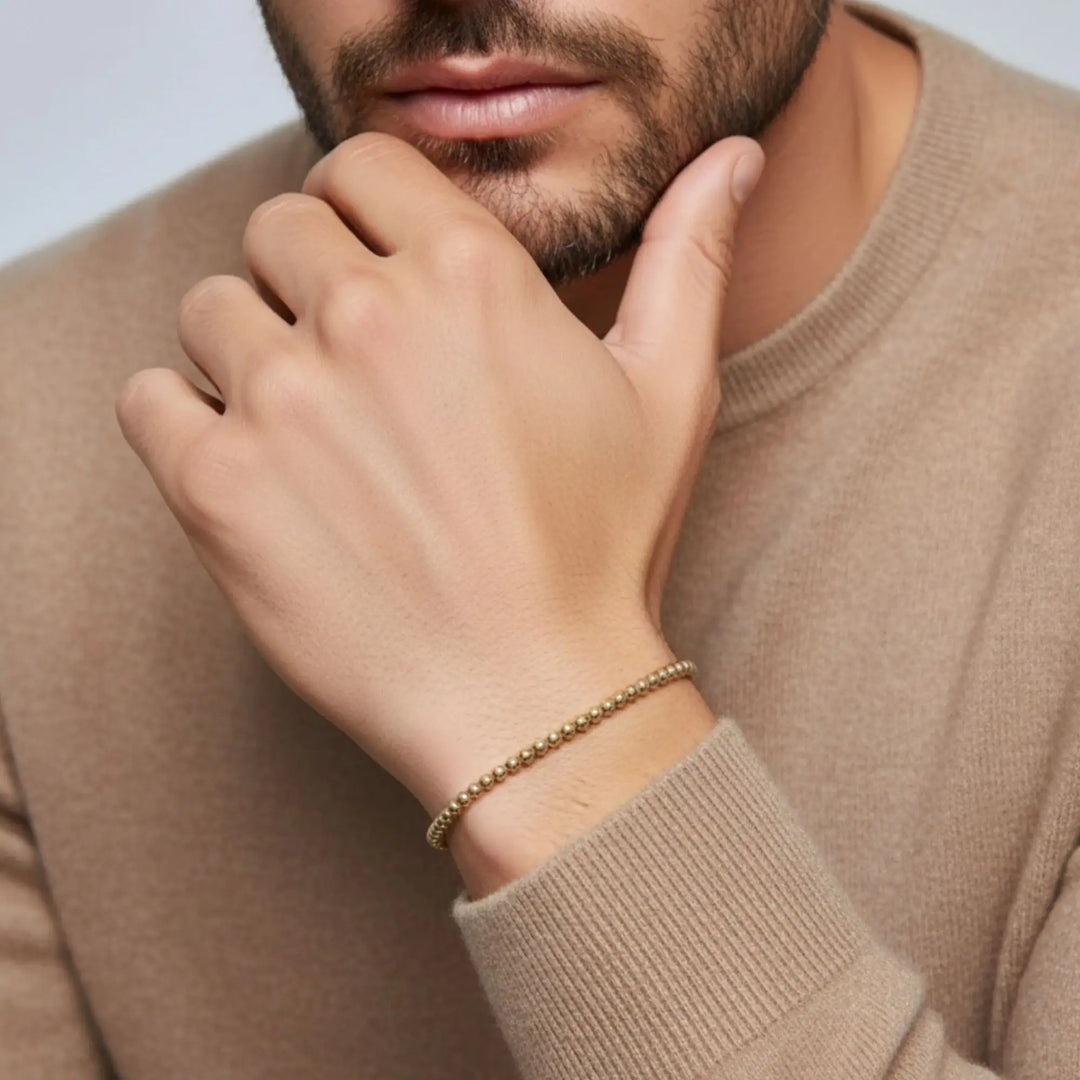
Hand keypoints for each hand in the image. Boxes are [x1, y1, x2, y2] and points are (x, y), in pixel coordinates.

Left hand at [114, 130, 763, 815]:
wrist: (533, 700)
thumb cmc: (604, 552)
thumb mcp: (672, 393)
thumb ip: (690, 258)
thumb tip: (731, 158)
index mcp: (471, 273)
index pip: (358, 164)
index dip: (360, 212)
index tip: (375, 269)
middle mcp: (368, 314)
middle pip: (275, 230)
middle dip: (304, 281)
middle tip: (351, 368)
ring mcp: (284, 399)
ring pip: (211, 311)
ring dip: (247, 353)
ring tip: (309, 431)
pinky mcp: (218, 486)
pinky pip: (148, 399)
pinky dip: (182, 421)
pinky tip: (252, 469)